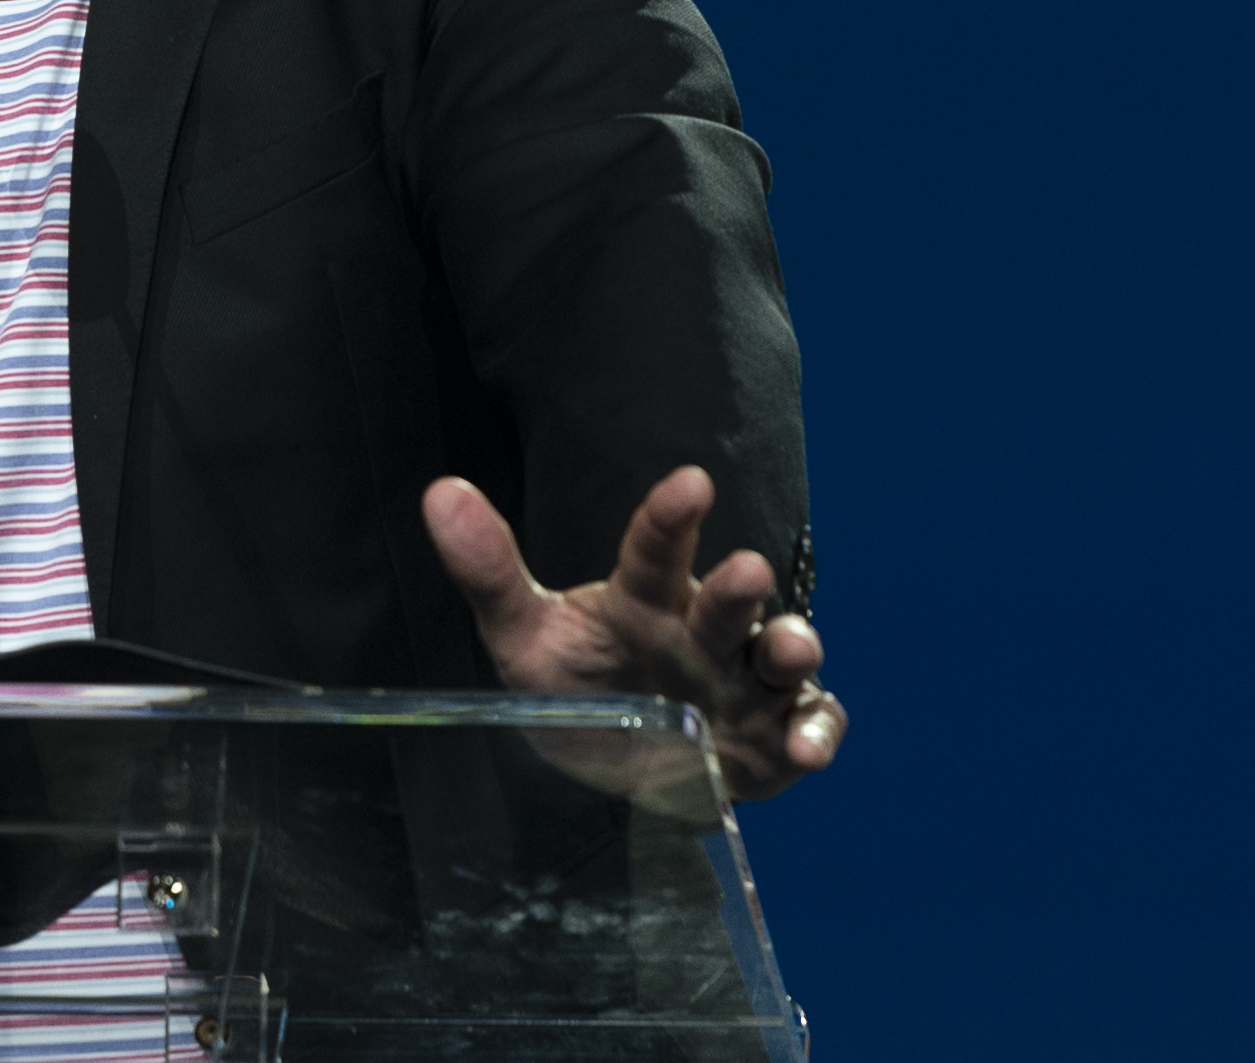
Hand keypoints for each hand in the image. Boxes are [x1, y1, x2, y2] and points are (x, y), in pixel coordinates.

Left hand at [425, 465, 844, 802]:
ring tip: (787, 649)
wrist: (623, 771)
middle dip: (738, 587)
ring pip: (782, 655)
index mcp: (646, 599)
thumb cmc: (583, 689)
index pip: (656, 550)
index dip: (671, 517)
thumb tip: (438, 491)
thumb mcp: (526, 637)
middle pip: (727, 602)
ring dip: (792, 649)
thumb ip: (489, 571)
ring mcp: (746, 683)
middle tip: (747, 569)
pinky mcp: (776, 736)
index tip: (689, 483)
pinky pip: (811, 725)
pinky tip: (804, 748)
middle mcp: (704, 633)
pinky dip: (816, 733)